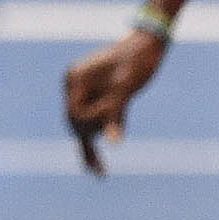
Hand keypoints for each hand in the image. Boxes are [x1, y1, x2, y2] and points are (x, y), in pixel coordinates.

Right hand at [63, 29, 166, 174]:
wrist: (145, 48)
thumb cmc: (136, 63)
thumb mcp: (126, 89)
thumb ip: (116, 115)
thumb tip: (114, 142)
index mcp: (74, 78)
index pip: (75, 113)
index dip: (94, 122)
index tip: (114, 115)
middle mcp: (74, 86)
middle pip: (75, 122)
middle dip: (92, 134)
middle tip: (106, 148)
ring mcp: (82, 93)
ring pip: (83, 126)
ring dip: (95, 139)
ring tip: (101, 161)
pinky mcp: (93, 99)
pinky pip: (91, 125)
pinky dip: (94, 146)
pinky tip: (98, 171)